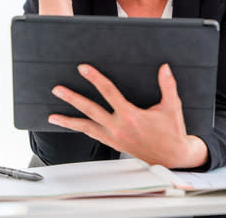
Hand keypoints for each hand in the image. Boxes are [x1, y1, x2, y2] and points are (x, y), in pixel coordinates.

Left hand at [48, 63, 208, 168]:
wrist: (173, 157)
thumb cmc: (172, 132)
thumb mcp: (172, 106)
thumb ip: (167, 85)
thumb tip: (164, 68)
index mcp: (130, 115)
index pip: (108, 92)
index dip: (95, 78)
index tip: (83, 69)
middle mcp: (118, 127)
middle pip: (90, 109)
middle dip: (72, 98)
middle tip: (58, 89)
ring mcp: (114, 137)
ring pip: (86, 127)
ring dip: (68, 120)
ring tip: (53, 115)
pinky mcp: (114, 144)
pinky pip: (93, 136)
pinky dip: (81, 130)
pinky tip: (73, 126)